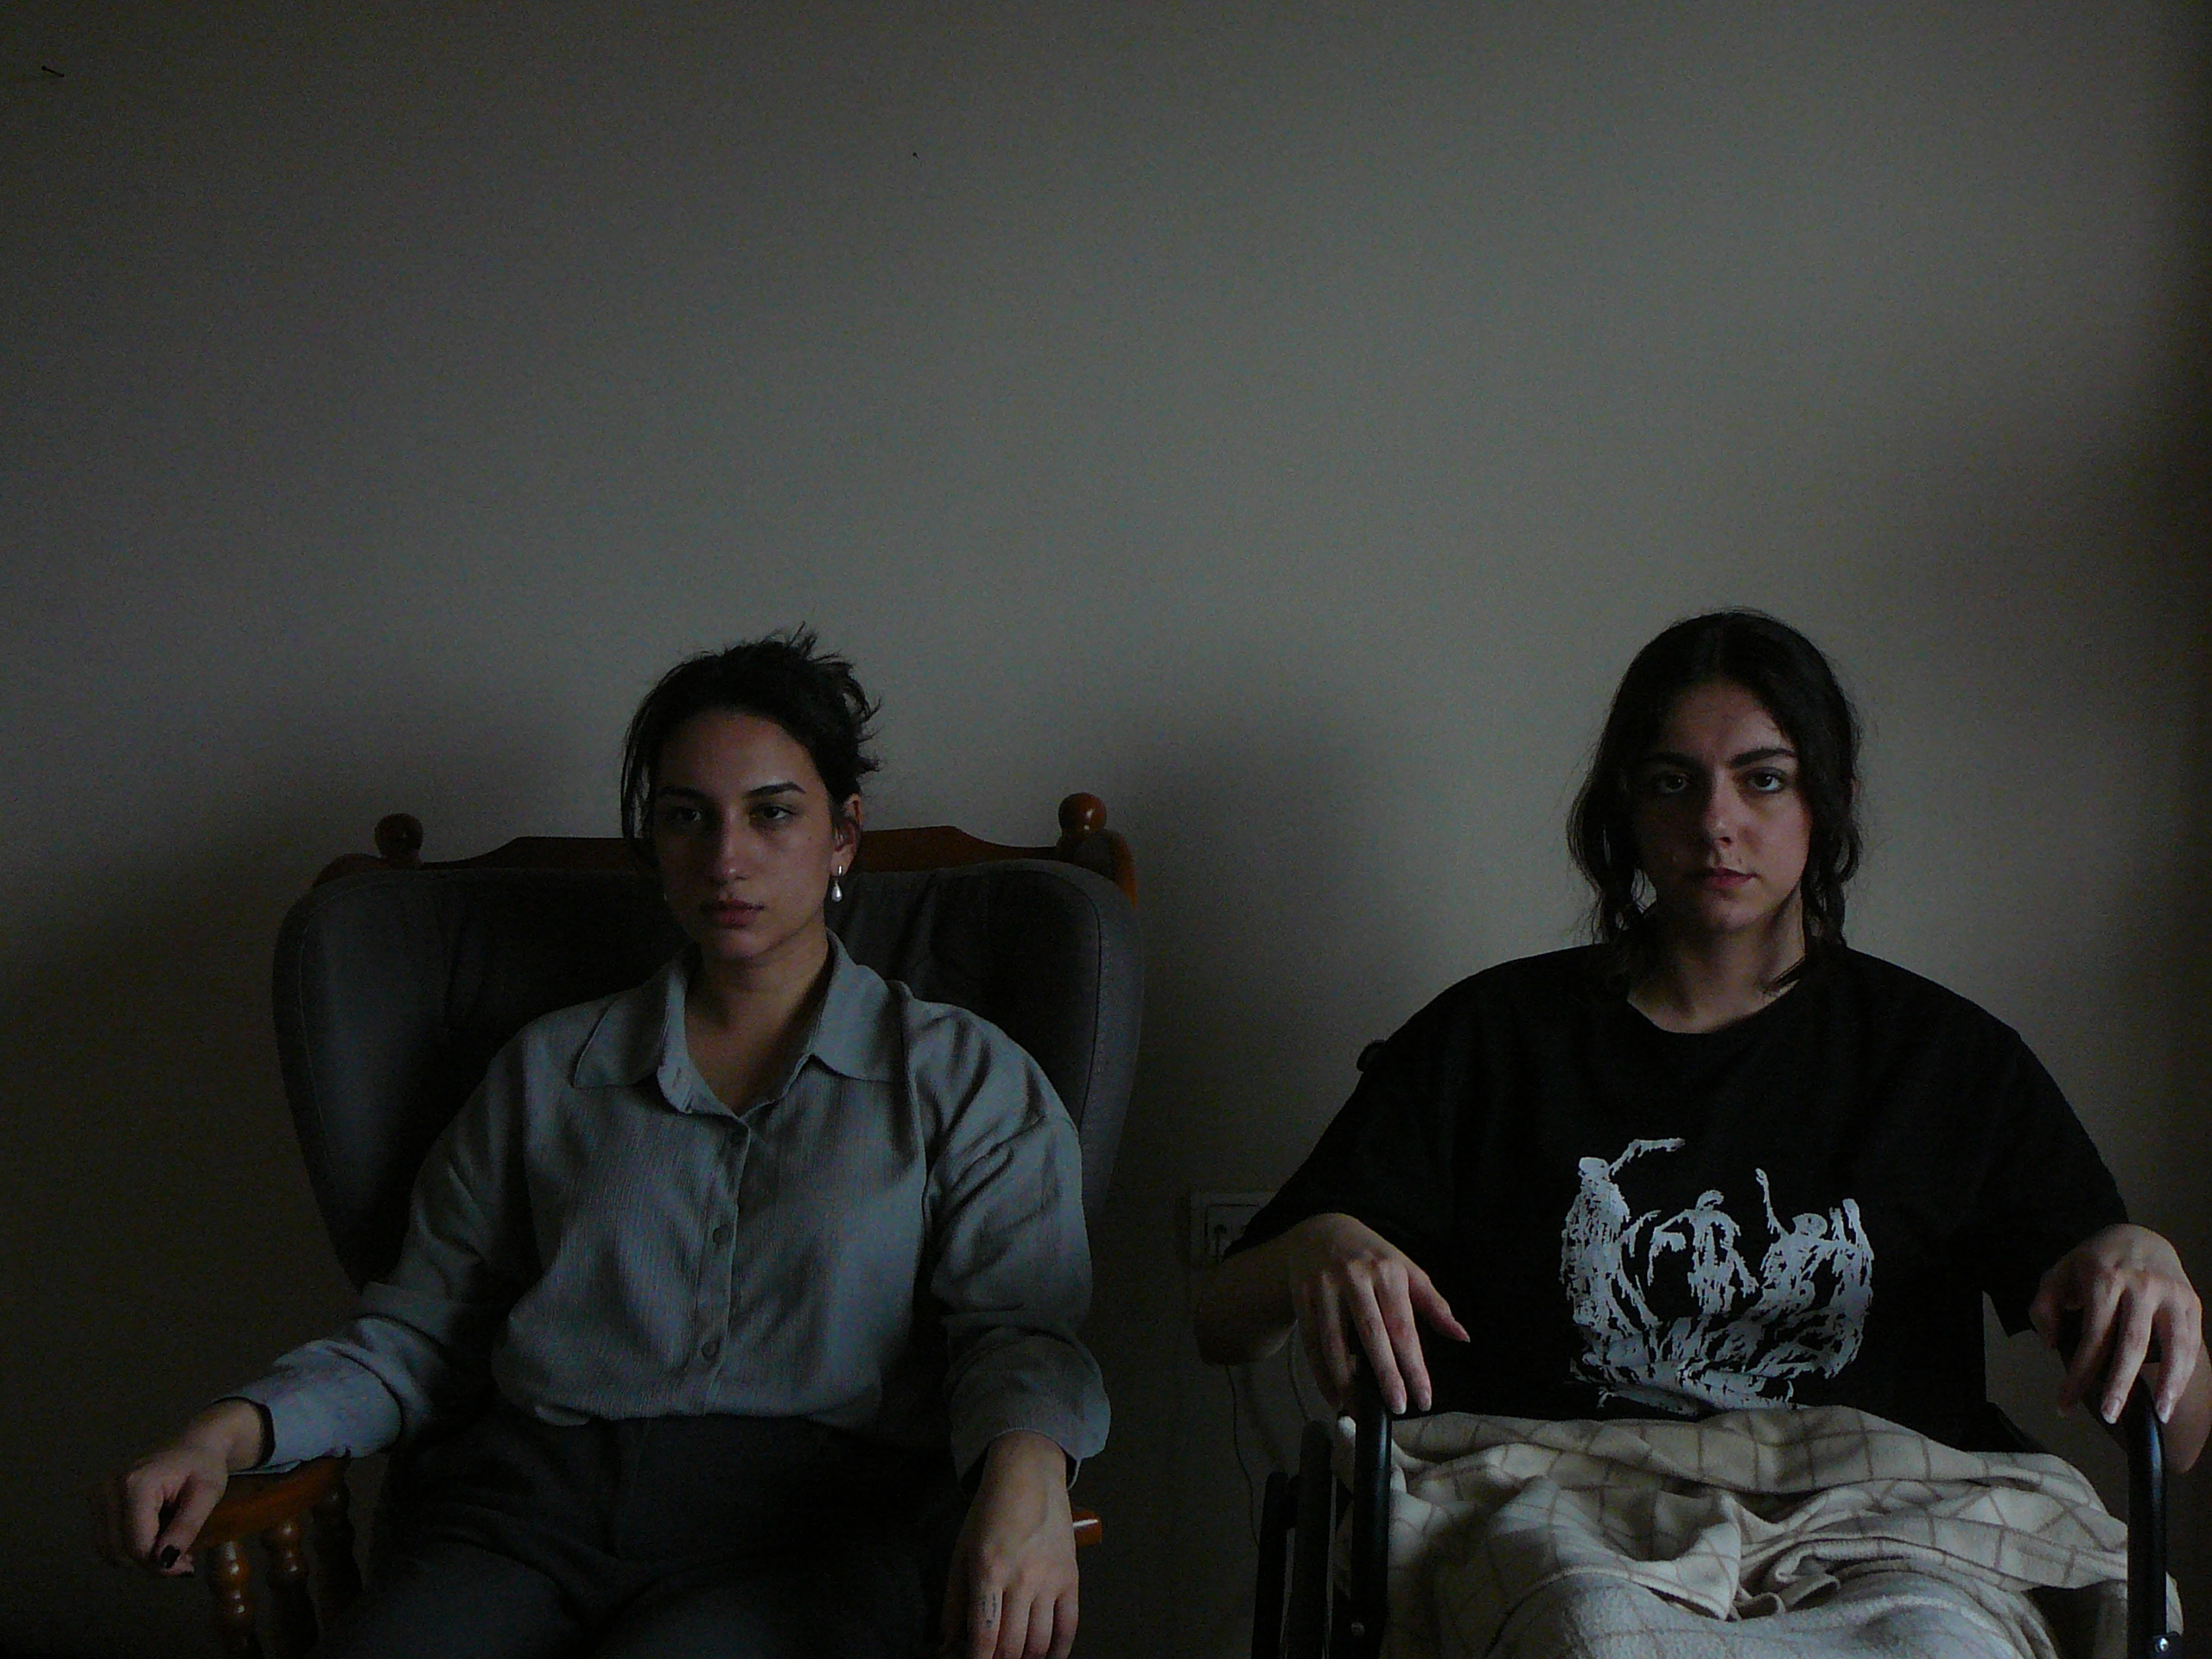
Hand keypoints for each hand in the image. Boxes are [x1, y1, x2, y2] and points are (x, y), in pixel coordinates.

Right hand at [90, 1399, 267, 1575]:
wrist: (193, 1445)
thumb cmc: (204, 1466)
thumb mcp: (207, 1495)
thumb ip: (185, 1528)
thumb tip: (164, 1562)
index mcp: (136, 1484)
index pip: (137, 1544)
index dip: (160, 1564)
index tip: (186, 1568)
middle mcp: (108, 1489)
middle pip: (119, 1550)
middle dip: (151, 1564)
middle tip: (183, 1562)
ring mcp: (98, 1495)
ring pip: (109, 1550)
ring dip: (140, 1559)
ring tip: (172, 1549)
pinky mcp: (97, 1503)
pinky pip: (107, 1541)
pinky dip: (129, 1550)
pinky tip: (155, 1541)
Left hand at [941, 1431, 1077, 1658]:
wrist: (1029, 1476)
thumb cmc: (989, 1513)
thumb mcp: (962, 1551)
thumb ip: (954, 1600)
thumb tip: (948, 1642)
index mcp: (989, 1571)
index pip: (984, 1636)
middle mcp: (1021, 1579)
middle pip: (1012, 1645)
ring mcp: (1050, 1579)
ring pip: (1040, 1641)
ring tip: (1015, 1658)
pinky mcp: (1072, 1578)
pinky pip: (1070, 1625)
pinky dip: (1060, 1650)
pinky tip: (1048, 1657)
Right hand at [1279, 1212, 1467, 1415]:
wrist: (1320, 1231)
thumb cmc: (1372, 1257)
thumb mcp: (1406, 1270)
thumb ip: (1434, 1304)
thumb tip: (1462, 1336)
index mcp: (1387, 1271)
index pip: (1403, 1327)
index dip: (1414, 1366)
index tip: (1424, 1398)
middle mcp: (1355, 1277)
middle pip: (1371, 1334)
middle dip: (1386, 1375)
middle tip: (1398, 1408)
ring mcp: (1324, 1287)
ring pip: (1334, 1342)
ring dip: (1347, 1381)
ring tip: (1362, 1410)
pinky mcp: (1302, 1297)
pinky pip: (1312, 1343)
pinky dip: (1321, 1374)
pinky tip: (1334, 1397)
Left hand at [2030, 1223, 2203, 1426]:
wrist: (2140, 1236)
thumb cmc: (2095, 1262)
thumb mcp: (2059, 1273)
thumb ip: (2044, 1307)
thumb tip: (2052, 1345)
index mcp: (2104, 1280)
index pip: (2092, 1336)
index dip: (2079, 1374)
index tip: (2065, 1403)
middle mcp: (2141, 1286)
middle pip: (2132, 1343)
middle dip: (2120, 1384)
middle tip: (2109, 1415)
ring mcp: (2171, 1294)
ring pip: (2174, 1344)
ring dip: (2169, 1383)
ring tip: (2159, 1414)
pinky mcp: (2192, 1302)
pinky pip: (2191, 1341)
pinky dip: (2185, 1371)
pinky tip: (2174, 1394)